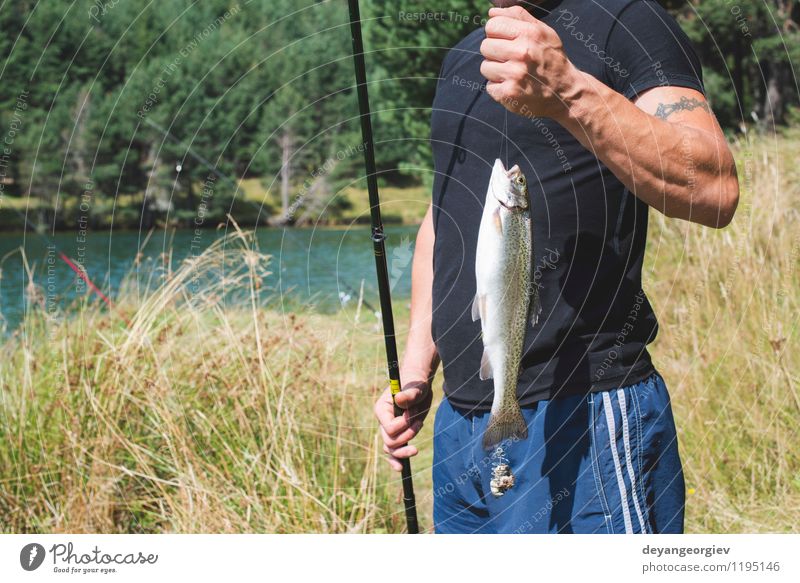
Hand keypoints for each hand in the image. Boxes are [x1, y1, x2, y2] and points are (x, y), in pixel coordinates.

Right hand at [373, 374, 432, 470]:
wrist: (420, 385)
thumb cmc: (415, 382)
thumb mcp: (415, 387)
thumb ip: (408, 394)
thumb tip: (400, 398)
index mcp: (382, 409)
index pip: (389, 428)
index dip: (402, 426)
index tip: (412, 415)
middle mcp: (383, 421)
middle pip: (389, 441)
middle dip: (406, 437)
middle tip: (418, 424)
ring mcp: (391, 429)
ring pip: (390, 449)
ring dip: (404, 452)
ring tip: (415, 449)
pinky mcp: (400, 434)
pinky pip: (394, 452)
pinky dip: (396, 460)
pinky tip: (400, 468)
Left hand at [479, 5, 579, 120]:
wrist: (565, 92)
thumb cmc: (551, 59)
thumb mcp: (543, 32)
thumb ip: (518, 16)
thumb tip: (492, 12)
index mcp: (529, 34)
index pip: (492, 25)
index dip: (496, 33)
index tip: (506, 41)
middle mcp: (522, 53)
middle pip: (485, 46)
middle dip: (495, 52)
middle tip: (511, 59)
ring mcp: (514, 74)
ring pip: (485, 67)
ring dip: (496, 71)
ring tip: (513, 73)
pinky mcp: (508, 93)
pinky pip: (489, 86)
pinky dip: (499, 88)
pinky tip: (514, 86)